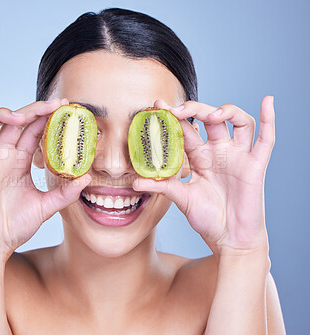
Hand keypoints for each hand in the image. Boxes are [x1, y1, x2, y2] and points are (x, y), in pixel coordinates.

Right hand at [0, 99, 90, 259]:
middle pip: (15, 124)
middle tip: (54, 104)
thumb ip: (65, 192)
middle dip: (33, 111)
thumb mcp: (47, 206)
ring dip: (3, 116)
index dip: (45, 117)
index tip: (63, 107)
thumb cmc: (15, 226)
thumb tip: (87, 179)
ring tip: (22, 116)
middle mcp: (3, 158)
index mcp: (19, 162)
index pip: (32, 132)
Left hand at [133, 97, 274, 255]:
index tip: (157, 106)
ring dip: (226, 111)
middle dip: (194, 109)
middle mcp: (218, 152)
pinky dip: (269, 119)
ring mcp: (238, 156)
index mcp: (199, 157)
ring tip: (211, 115)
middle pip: (209, 119)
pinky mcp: (255, 165)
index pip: (187, 129)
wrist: (229, 239)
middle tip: (177, 109)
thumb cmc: (207, 219)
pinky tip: (267, 101)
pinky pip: (266, 139)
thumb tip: (134, 182)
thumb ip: (161, 185)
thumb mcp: (181, 198)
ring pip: (237, 121)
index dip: (174, 116)